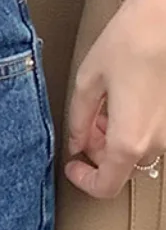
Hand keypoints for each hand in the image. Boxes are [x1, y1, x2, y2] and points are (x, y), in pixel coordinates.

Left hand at [66, 0, 165, 199]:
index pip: (106, 186)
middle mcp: (158, 142)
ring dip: (117, 136)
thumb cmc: (128, 43)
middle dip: (98, 150)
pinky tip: (127, 98)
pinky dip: (137, 125)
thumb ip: (79, 120)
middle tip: (87, 121)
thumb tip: (76, 144)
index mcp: (128, 140)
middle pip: (122, 165)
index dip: (85, 181)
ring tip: (105, 104)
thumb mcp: (88, 81)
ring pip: (139, 148)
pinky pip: (156, 132)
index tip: (72, 164)